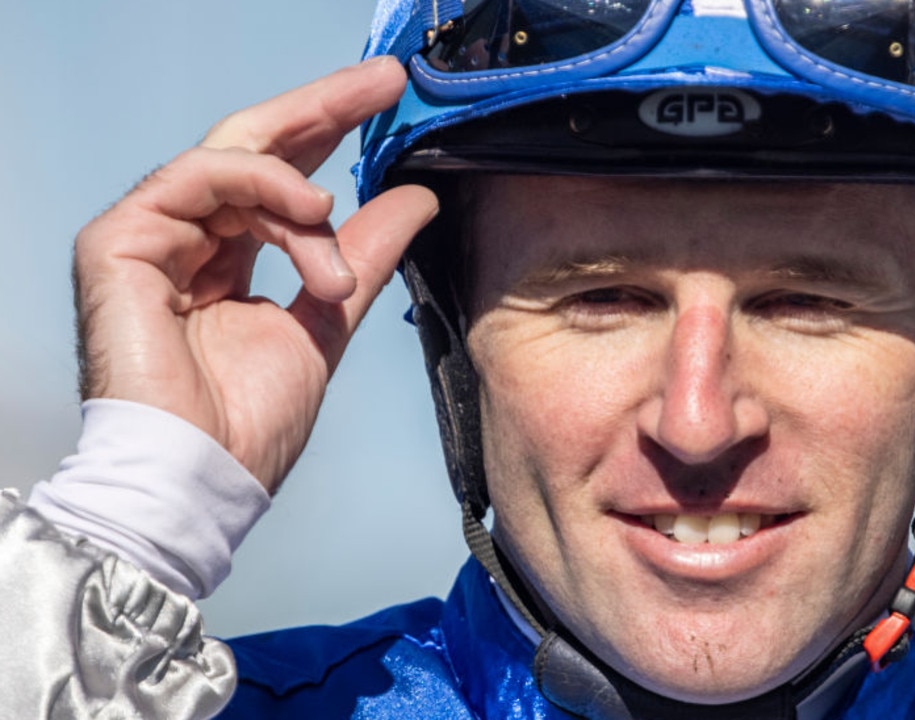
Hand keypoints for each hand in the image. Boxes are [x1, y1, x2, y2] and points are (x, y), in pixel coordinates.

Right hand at [73, 57, 437, 493]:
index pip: (279, 177)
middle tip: (386, 82)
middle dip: (324, 109)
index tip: (391, 102)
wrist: (201, 480)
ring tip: (332, 244)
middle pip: (254, 147)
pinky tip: (311, 212)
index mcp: (226, 259)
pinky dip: (263, 188)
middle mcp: (186, 240)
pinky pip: (200, 179)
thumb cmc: (250, 426)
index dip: (330, 132)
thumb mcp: (327, 319)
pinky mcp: (119, 242)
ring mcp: (150, 238)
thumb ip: (363, 255)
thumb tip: (416, 196)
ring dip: (303, 195)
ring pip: (236, 161)